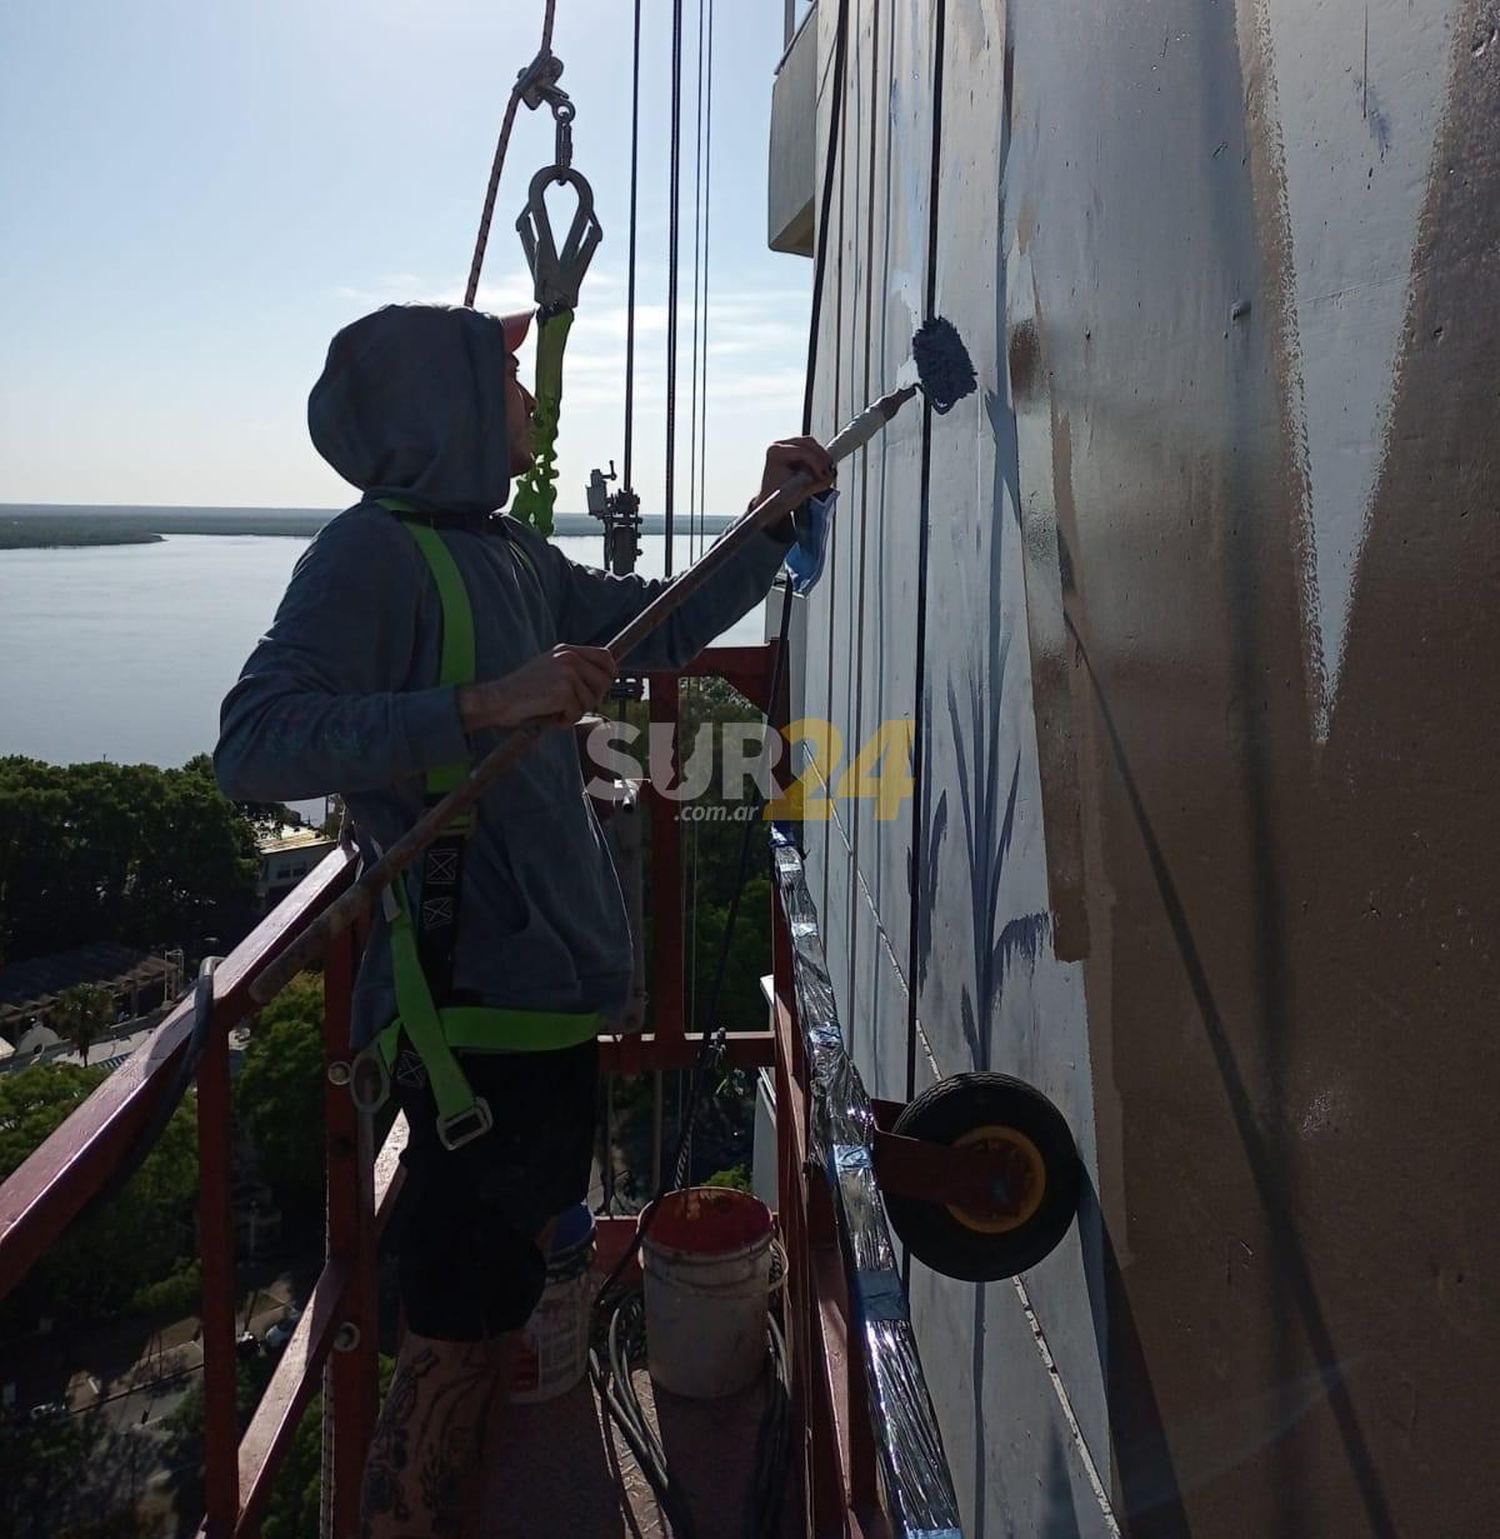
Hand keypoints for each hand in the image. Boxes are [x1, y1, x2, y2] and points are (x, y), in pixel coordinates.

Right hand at [457, 645, 615, 730]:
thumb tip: (604, 680)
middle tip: (573, 706)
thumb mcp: (550, 670)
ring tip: (553, 710)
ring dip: (575, 712)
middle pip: (605, 680)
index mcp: (566, 650)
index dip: (609, 674)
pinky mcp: (563, 691)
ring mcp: (567, 673)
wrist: (497, 699)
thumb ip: (573, 670)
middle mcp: (569, 657)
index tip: (601, 688)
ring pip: (591, 701)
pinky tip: (548, 716)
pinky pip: (577, 714)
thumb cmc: (522, 691)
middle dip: (593, 698)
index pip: (605, 656)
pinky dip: (564, 721)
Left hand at [755, 436, 835, 507]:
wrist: (770, 502)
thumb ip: (815, 483)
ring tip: (826, 472)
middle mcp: (780, 446)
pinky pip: (810, 450)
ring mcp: (786, 447)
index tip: (823, 475)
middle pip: (808, 443)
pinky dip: (818, 459)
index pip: (801, 451)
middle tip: (829, 472)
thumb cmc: (776, 498)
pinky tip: (822, 470)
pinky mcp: (794, 452)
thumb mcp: (797, 492)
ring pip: (811, 444)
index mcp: (776, 453)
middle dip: (821, 458)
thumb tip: (829, 477)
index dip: (816, 462)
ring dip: (821, 458)